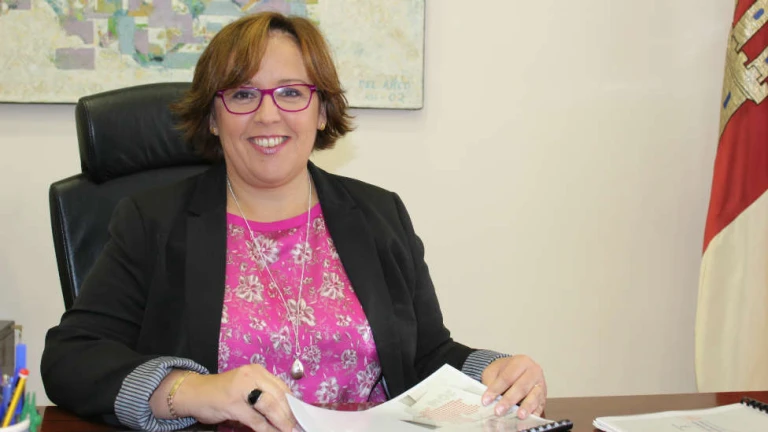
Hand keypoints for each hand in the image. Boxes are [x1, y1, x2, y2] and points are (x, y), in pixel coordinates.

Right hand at [173, 364, 296, 431]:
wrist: (194, 393)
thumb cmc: (222, 393)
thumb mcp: (247, 388)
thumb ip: (264, 395)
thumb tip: (287, 412)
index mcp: (258, 371)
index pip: (282, 388)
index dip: (293, 404)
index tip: (301, 417)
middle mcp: (251, 376)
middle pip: (279, 397)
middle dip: (290, 415)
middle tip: (297, 428)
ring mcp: (242, 389)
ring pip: (269, 407)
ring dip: (281, 422)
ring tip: (288, 431)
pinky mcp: (233, 404)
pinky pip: (255, 419)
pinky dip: (266, 428)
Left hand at [480, 355, 545, 418]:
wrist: (516, 371)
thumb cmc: (504, 371)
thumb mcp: (494, 371)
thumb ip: (491, 383)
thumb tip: (488, 398)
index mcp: (521, 362)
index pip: (507, 377)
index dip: (496, 389)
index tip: (486, 400)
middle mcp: (533, 372)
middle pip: (521, 387)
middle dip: (509, 400)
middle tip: (498, 411)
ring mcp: (540, 385)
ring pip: (533, 397)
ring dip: (525, 407)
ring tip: (518, 416)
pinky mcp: (543, 398)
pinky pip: (540, 406)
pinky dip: (533, 414)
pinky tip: (527, 419)